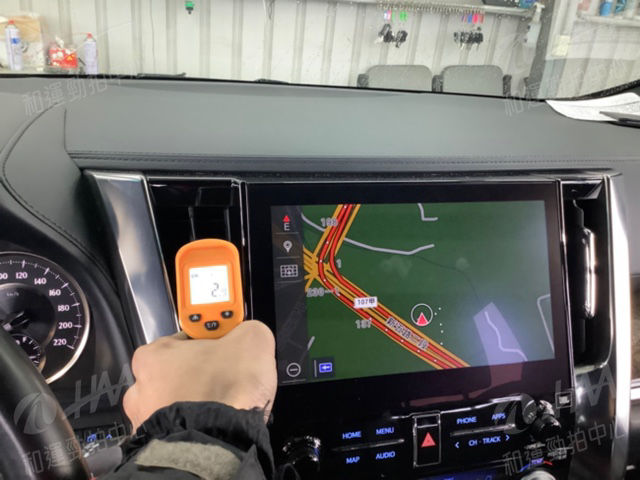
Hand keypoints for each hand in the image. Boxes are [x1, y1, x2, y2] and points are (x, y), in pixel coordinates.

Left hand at [123, 320, 276, 431]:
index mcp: (154, 355)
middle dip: (202, 373)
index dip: (212, 341)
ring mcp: (147, 419)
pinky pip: (179, 428)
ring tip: (223, 403)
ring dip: (197, 400)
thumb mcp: (252, 341)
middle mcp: (142, 387)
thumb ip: (248, 330)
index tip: (228, 346)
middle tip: (228, 376)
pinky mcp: (158, 445)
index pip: (185, 337)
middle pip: (178, 371)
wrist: (219, 443)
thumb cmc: (225, 390)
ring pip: (176, 401)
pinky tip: (216, 422)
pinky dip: (195, 425)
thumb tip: (249, 334)